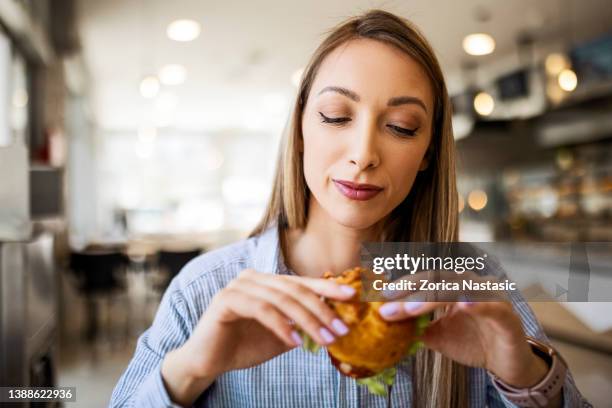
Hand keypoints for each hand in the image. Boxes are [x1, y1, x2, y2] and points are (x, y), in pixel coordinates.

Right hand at [162, 268, 354, 405]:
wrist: (209, 361)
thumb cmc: (245, 345)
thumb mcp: (283, 335)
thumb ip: (303, 325)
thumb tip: (336, 322)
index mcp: (268, 282)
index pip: (302, 282)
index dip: (328, 288)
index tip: (352, 297)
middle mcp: (254, 278)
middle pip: (295, 289)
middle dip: (322, 310)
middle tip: (341, 329)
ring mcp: (239, 285)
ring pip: (282, 299)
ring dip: (307, 321)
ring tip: (325, 339)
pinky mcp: (226, 299)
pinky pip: (261, 309)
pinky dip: (281, 326)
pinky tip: (295, 342)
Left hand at [378, 271, 549, 389]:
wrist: (507, 364)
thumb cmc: (474, 343)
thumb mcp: (438, 336)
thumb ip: (418, 326)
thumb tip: (389, 321)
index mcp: (455, 286)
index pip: (425, 279)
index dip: (403, 285)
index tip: (380, 296)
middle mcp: (471, 284)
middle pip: (437, 280)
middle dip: (411, 291)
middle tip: (388, 303)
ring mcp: (490, 296)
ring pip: (459, 288)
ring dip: (433, 297)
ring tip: (411, 308)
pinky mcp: (506, 314)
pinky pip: (491, 304)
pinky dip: (476, 302)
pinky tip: (462, 304)